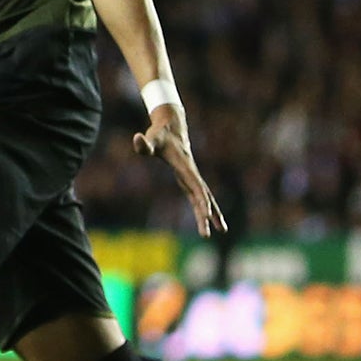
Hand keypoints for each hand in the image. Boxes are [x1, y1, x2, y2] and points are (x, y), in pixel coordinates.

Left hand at [133, 105, 226, 237]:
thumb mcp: (152, 138)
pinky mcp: (189, 178)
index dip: (201, 200)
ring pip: (205, 197)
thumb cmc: (160, 134)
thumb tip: (137, 139)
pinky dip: (207, 206)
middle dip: (206, 215)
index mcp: (185, 167)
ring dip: (214, 214)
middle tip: (205, 234)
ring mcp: (192, 176)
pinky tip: (211, 219)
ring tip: (223, 230)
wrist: (172, 127)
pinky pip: (200, 195)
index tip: (207, 214)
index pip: (195, 186)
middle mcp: (192, 173)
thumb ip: (145, 143)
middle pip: (202, 197)